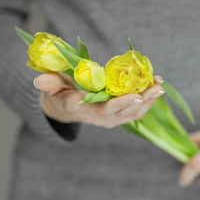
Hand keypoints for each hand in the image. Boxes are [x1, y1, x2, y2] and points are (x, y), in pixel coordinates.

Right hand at [33, 72, 164, 127]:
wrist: (65, 108)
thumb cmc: (58, 95)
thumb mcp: (50, 89)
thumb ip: (48, 84)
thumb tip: (39, 80)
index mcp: (84, 110)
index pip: (104, 110)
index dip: (120, 105)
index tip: (135, 96)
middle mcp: (101, 118)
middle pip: (125, 112)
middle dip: (143, 100)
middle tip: (157, 87)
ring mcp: (112, 118)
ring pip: (134, 112)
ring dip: (150, 99)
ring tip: (160, 84)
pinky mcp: (119, 115)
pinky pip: (136, 110)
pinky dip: (148, 100)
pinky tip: (156, 86)